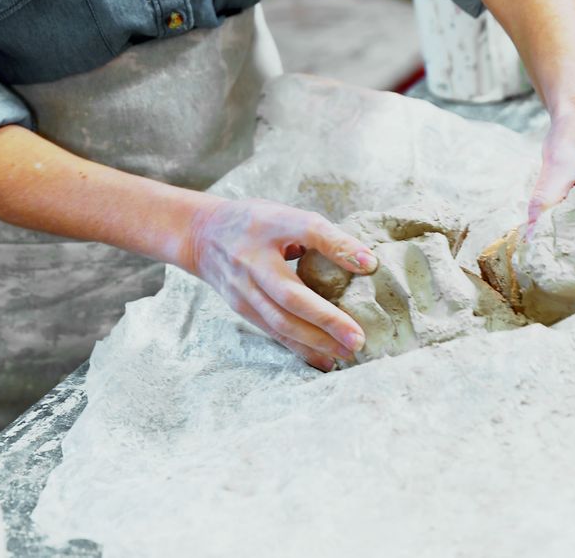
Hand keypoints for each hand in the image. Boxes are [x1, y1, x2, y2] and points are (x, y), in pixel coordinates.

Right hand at [186, 198, 377, 371]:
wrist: (203, 235)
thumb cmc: (256, 223)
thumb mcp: (284, 214)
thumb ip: (319, 234)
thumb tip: (365, 262)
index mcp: (269, 225)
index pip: (308, 231)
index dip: (339, 248)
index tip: (371, 264)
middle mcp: (253, 259)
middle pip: (291, 295)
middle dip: (327, 320)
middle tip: (358, 338)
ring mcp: (243, 287)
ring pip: (281, 322)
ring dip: (316, 341)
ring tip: (347, 353)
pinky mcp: (241, 307)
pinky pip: (274, 332)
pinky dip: (300, 348)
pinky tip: (324, 359)